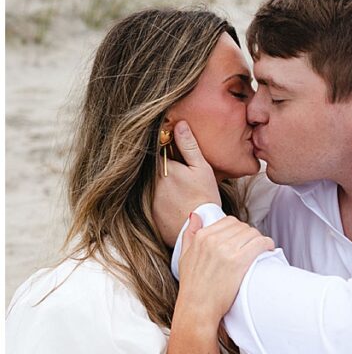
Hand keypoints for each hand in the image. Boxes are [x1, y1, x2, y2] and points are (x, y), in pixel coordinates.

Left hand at [153, 121, 219, 246]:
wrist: (200, 228)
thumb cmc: (204, 196)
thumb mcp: (201, 168)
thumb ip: (188, 146)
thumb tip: (179, 124)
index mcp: (162, 167)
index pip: (154, 149)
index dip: (162, 147)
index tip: (171, 148)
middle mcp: (149, 181)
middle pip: (150, 167)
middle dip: (161, 166)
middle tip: (177, 174)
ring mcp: (145, 197)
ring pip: (148, 183)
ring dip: (159, 183)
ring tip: (176, 190)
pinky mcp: (146, 212)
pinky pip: (148, 199)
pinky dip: (157, 198)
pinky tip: (171, 203)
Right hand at [173, 213, 274, 331]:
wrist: (197, 308)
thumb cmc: (193, 286)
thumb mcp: (184, 256)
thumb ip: (190, 234)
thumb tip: (196, 215)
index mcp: (202, 237)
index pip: (229, 221)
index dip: (239, 230)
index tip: (243, 239)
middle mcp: (213, 240)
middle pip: (242, 227)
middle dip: (250, 235)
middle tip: (253, 245)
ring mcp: (226, 250)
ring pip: (253, 233)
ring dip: (259, 240)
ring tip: (261, 249)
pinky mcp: (239, 261)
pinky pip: (260, 243)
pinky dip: (267, 244)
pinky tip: (268, 250)